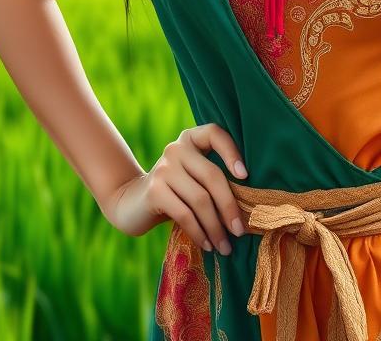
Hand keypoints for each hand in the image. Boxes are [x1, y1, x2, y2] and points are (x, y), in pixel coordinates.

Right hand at [101, 123, 248, 255]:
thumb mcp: (194, 179)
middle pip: (212, 176)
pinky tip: (207, 245)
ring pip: (200, 199)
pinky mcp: (155, 190)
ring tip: (225, 246)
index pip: (215, 133)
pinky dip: (200, 233)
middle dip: (229, 207)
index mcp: (191, 139)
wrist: (131, 204)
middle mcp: (176, 148)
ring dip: (216, 227)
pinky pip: (185, 214)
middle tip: (240, 231)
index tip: (245, 176)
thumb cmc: (175, 193)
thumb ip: (213, 180)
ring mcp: (164, 168)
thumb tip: (249, 207)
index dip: (231, 152)